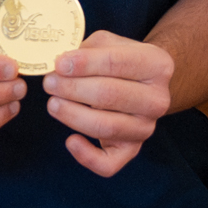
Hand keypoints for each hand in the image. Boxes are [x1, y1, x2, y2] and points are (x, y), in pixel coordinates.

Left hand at [44, 30, 173, 177]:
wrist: (144, 85)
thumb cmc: (121, 61)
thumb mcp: (110, 43)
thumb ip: (88, 49)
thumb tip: (61, 64)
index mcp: (157, 65)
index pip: (117, 62)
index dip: (85, 63)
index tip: (59, 64)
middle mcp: (157, 99)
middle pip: (109, 95)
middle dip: (73, 88)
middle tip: (50, 82)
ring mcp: (146, 127)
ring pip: (105, 127)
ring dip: (72, 115)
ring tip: (53, 103)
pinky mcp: (132, 149)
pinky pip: (109, 163)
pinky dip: (86, 157)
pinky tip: (70, 141)